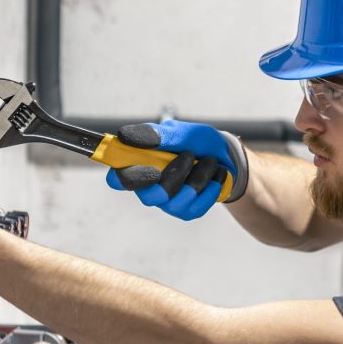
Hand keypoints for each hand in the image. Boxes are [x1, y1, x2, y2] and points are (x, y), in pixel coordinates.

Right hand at [106, 120, 248, 220]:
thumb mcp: (178, 131)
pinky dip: (210, 186)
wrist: (225, 155)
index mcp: (139, 166)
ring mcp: (167, 202)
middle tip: (189, 154)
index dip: (122, 177)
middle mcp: (149, 188)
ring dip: (198, 176)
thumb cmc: (195, 141)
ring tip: (210, 160)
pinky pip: (195, 206)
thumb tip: (123, 136)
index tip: (143, 166)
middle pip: (148, 196)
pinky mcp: (186, 212)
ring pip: (175, 201)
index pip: (117, 179)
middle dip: (173, 176)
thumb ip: (154, 135)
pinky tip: (216, 174)